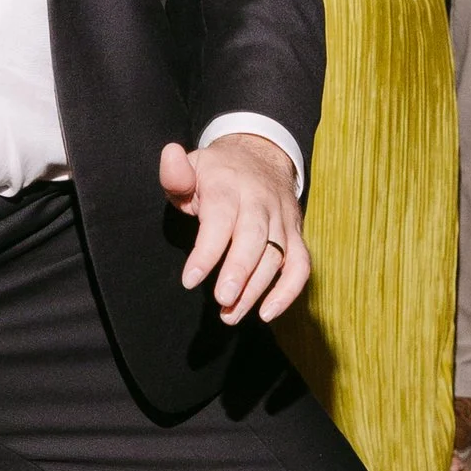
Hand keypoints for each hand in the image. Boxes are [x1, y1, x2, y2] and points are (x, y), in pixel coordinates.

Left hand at [159, 132, 308, 325]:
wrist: (260, 156)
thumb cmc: (216, 173)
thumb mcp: (191, 166)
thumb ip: (176, 173)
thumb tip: (170, 155)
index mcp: (229, 184)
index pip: (221, 217)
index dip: (208, 250)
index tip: (190, 279)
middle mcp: (260, 201)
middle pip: (254, 237)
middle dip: (240, 271)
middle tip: (223, 300)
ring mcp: (281, 218)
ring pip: (277, 255)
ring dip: (256, 289)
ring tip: (230, 314)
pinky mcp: (296, 234)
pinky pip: (300, 265)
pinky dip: (289, 291)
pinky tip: (267, 312)